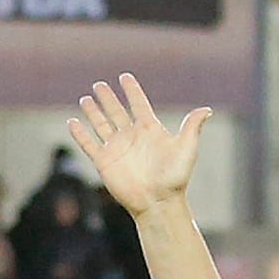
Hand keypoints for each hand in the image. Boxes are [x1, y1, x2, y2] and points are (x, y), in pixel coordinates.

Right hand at [68, 76, 211, 211]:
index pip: (138, 104)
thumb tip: (206, 110)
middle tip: (99, 84)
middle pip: (116, 111)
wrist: (158, 202)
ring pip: (101, 124)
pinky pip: (89, 144)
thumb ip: (192, 126)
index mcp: (150, 130)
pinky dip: (80, 133)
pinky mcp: (104, 161)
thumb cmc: (175, 177)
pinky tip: (72, 122)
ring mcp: (117, 148)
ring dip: (93, 111)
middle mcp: (131, 136)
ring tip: (85, 98)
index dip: (132, 90)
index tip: (125, 77)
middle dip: (108, 98)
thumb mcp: (186, 148)